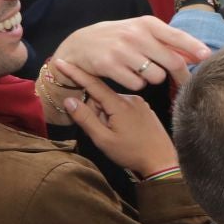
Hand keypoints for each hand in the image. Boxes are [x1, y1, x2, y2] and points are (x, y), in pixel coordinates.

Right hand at [48, 16, 209, 89]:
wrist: (78, 45)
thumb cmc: (118, 39)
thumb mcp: (141, 32)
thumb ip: (168, 42)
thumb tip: (199, 53)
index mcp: (147, 23)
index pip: (177, 37)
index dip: (195, 48)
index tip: (208, 57)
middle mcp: (136, 34)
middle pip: (172, 61)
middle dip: (180, 74)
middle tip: (182, 80)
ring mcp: (122, 50)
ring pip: (156, 76)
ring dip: (153, 78)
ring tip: (140, 70)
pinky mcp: (110, 65)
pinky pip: (137, 84)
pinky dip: (136, 84)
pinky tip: (126, 76)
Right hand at [49, 57, 177, 175]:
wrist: (163, 162)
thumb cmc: (132, 153)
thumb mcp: (103, 139)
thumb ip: (85, 118)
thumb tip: (69, 100)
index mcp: (119, 104)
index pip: (92, 84)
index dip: (75, 73)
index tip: (60, 61)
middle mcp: (131, 98)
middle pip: (101, 97)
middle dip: (95, 111)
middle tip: (102, 132)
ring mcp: (140, 103)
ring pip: (112, 103)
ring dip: (106, 115)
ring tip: (115, 135)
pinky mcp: (145, 109)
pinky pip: (123, 107)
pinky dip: (116, 116)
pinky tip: (123, 132)